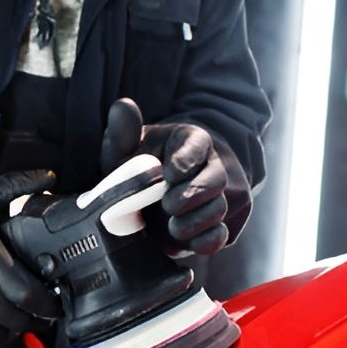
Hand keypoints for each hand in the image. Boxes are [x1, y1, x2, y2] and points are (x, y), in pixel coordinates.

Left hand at [99, 97, 230, 257]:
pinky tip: (190, 241)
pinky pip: (223, 235)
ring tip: (173, 226)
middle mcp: (212, 167)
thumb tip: (122, 106)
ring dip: (196, 221)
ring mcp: (221, 197)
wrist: (150, 198)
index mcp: (191, 141)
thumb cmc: (138, 167)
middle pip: (216, 180)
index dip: (186, 160)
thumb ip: (123, 132)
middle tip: (168, 204)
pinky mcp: (221, 225)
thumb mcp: (126, 148)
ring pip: (220, 209)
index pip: (198, 144)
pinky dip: (208, 241)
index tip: (169, 173)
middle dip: (192, 194)